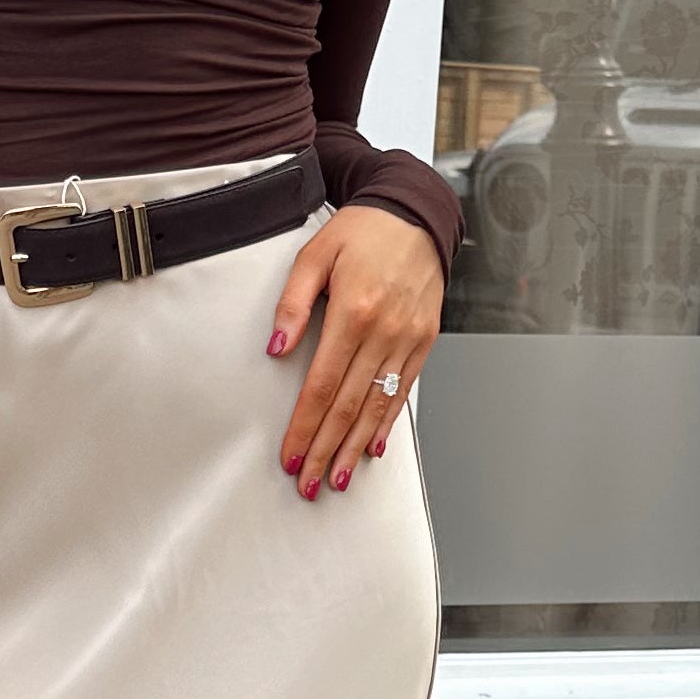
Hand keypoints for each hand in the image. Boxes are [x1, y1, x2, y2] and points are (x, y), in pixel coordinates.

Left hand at [269, 207, 444, 500]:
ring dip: (355, 447)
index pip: (322, 386)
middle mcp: (384, 332)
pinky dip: (388, 422)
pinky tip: (374, 447)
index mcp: (353, 313)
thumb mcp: (315, 255)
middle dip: (326, 450)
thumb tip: (276, 349)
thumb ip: (293, 304)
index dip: (305, 426)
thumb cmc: (362, 231)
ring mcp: (408, 339)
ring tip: (339, 478)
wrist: (416, 214)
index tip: (292, 455)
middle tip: (309, 484)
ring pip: (378, 406)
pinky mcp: (424, 340)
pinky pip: (404, 390)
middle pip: (349, 406)